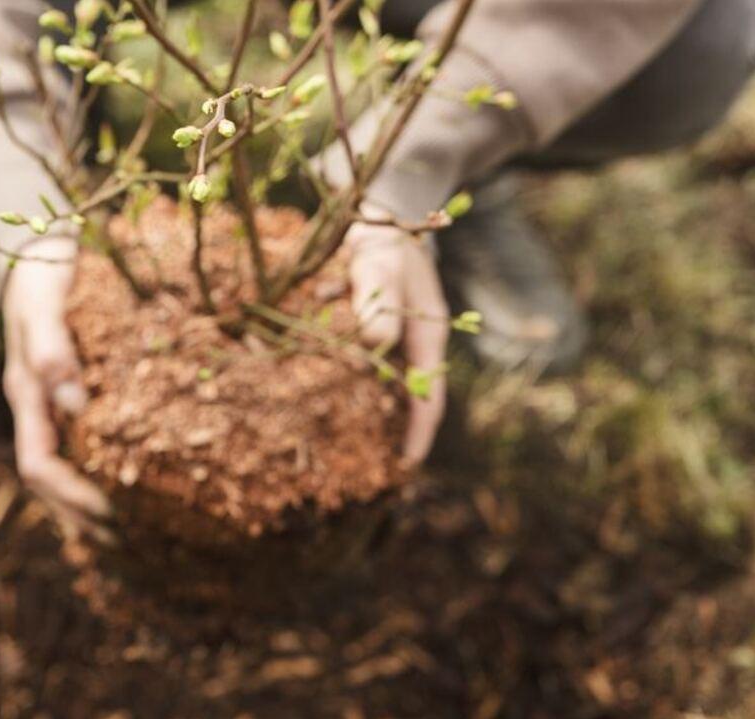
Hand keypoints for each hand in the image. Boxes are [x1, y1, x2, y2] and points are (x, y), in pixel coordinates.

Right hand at [1, 255, 113, 543]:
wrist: (40, 246)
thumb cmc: (42, 273)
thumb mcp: (44, 303)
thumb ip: (53, 349)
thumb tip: (76, 404)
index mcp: (26, 394)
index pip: (40, 466)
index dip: (71, 497)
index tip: (112, 515)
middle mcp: (39, 406)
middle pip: (53, 480)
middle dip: (85, 515)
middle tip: (134, 542)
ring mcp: (55, 400)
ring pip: (70, 465)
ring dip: (96, 499)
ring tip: (139, 528)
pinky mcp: (77, 388)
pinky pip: (88, 440)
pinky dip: (109, 466)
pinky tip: (142, 477)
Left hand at [345, 218, 450, 466]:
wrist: (379, 217)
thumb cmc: (385, 243)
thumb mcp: (383, 269)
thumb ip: (380, 305)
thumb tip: (374, 343)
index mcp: (429, 336)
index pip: (430, 396)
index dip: (420, 431)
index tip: (408, 463)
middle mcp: (415, 342)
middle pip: (409, 396)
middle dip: (395, 429)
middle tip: (373, 465)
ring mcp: (396, 337)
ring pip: (384, 384)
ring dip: (369, 409)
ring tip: (348, 441)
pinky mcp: (374, 330)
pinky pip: (362, 364)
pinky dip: (348, 380)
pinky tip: (324, 394)